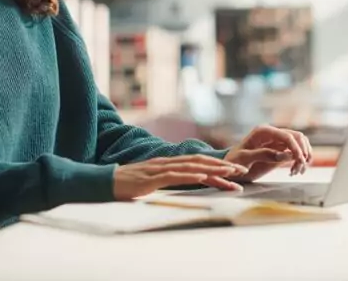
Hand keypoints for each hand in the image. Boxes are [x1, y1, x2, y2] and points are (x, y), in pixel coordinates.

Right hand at [112, 154, 248, 199]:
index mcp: (169, 164)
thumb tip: (185, 185)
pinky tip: (203, 178)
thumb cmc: (128, 185)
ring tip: (230, 175)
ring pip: (192, 167)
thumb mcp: (153, 182)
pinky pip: (175, 176)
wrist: (105, 182)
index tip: (235, 172)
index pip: (197, 163)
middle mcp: (167, 163)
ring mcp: (160, 169)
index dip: (217, 165)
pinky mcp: (152, 179)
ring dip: (213, 171)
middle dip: (222, 167)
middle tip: (242, 172)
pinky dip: (191, 176)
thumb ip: (168, 180)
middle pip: (200, 162)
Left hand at [224, 125, 312, 181]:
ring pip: (299, 144)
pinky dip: (300, 161)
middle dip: (302, 151)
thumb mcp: (243, 159)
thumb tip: (284, 154)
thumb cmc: (233, 162)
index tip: (300, 161)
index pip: (286, 136)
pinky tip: (295, 171)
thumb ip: (262, 154)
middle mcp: (272, 134)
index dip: (296, 147)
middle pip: (297, 137)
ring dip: (304, 156)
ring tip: (298, 171)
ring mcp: (277, 142)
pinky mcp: (279, 152)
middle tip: (300, 167)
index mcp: (263, 131)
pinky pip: (295, 153)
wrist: (230, 169)